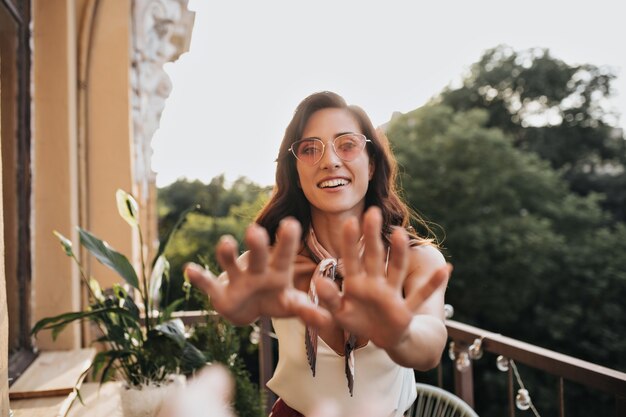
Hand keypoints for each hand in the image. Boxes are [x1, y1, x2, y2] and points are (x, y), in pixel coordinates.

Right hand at [185, 218, 329, 326]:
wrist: (251, 310)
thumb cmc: (276, 300)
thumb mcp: (292, 305)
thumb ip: (308, 311)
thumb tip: (328, 320)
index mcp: (278, 271)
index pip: (284, 254)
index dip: (286, 240)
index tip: (290, 222)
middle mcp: (258, 271)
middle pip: (258, 256)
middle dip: (258, 245)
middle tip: (256, 229)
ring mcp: (238, 280)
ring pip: (231, 264)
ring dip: (227, 255)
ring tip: (225, 243)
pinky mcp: (220, 294)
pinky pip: (209, 285)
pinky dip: (200, 278)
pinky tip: (189, 269)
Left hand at [314, 207, 449, 350]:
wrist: (381, 338)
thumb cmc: (358, 321)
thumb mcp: (338, 313)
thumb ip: (328, 298)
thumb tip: (318, 280)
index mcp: (356, 283)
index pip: (351, 258)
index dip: (351, 242)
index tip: (349, 221)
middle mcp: (374, 283)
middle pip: (374, 256)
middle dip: (372, 236)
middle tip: (372, 212)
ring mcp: (391, 294)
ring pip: (396, 270)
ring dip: (399, 253)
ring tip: (401, 234)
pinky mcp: (405, 309)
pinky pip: (420, 295)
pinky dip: (432, 284)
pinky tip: (445, 269)